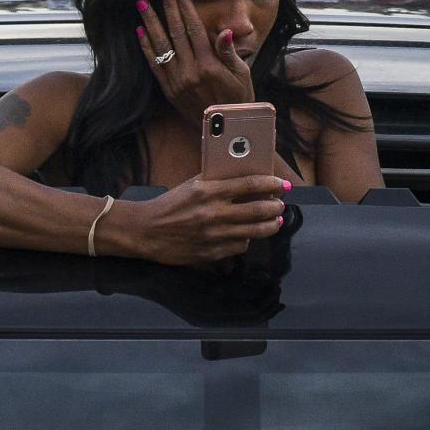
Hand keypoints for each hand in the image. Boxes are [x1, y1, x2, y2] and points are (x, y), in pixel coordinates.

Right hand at [121, 174, 290, 264]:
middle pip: (258, 210)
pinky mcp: (212, 253)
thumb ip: (216, 181)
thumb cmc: (170, 205)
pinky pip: (240, 247)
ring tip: (275, 221)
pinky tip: (248, 235)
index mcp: (208, 191)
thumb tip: (244, 176)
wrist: (146, 231)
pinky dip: (247, 240)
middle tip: (280, 205)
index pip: (250, 184)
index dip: (271, 184)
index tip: (283, 185)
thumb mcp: (191, 185)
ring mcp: (214, 235)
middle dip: (276, 207)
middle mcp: (214, 213)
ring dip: (270, 225)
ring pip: (255, 232)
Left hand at [136, 0, 253, 120]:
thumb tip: (224, 31)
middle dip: (167, 8)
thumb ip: (230, 52)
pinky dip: (146, 48)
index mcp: (209, 65)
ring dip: (150, 23)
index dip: (185, 8)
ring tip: (142, 4)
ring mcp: (177, 82)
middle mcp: (190, 72)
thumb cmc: (239, 98)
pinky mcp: (169, 91)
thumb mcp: (242, 74)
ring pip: (160, 46)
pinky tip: (139, 32)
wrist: (226, 128)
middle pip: (175, 33)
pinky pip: (154, 66)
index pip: (194, 29)